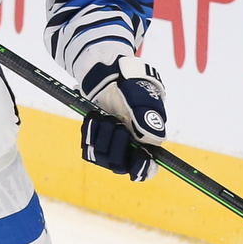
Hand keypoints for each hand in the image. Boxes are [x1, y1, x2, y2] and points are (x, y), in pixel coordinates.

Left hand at [80, 56, 165, 181]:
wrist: (108, 74)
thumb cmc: (130, 85)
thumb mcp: (142, 98)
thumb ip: (148, 119)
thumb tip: (155, 141)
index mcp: (147, 141)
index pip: (146, 168)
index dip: (142, 168)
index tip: (137, 154)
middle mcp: (129, 147)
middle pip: (120, 165)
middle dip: (117, 145)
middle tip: (117, 124)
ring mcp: (110, 145)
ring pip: (102, 158)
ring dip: (102, 136)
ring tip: (105, 117)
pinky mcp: (94, 140)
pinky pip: (88, 147)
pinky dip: (90, 132)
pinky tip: (95, 116)